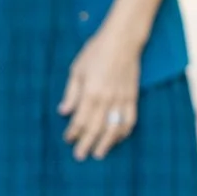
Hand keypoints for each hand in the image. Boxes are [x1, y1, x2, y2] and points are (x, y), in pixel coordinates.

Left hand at [59, 22, 143, 159]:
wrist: (122, 40)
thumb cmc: (96, 51)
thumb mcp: (77, 69)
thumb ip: (71, 93)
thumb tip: (63, 112)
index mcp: (90, 92)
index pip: (80, 119)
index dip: (73, 132)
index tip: (67, 139)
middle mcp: (106, 98)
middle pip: (95, 128)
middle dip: (86, 143)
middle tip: (80, 156)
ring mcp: (121, 99)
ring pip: (114, 128)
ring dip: (106, 143)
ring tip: (99, 154)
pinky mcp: (133, 97)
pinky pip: (130, 119)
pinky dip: (124, 131)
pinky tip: (118, 138)